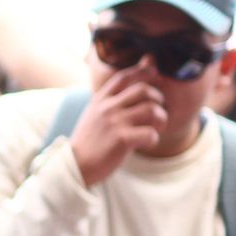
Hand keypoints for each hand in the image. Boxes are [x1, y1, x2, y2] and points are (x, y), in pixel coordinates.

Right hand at [70, 62, 166, 186]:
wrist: (75, 166)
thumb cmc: (89, 141)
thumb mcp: (95, 114)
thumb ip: (111, 99)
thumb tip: (126, 86)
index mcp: (101, 99)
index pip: (125, 76)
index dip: (143, 70)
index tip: (154, 71)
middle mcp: (108, 107)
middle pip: (144, 90)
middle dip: (158, 99)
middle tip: (156, 113)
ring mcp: (115, 122)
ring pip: (152, 109)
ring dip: (160, 119)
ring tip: (155, 129)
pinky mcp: (122, 139)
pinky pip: (150, 133)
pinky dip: (154, 139)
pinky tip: (146, 143)